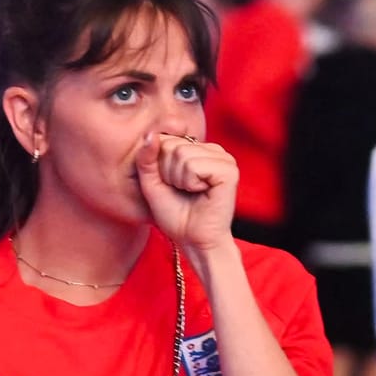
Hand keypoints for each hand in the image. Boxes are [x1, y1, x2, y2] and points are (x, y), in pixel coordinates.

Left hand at [134, 132, 238, 264]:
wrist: (194, 241)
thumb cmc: (176, 216)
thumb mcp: (152, 183)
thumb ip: (146, 158)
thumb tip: (151, 134)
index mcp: (197, 149)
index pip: (164, 139)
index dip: (159, 167)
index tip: (172, 186)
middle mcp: (212, 150)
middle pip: (172, 145)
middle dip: (169, 173)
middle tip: (183, 191)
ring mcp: (223, 158)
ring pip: (182, 154)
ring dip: (179, 180)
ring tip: (192, 193)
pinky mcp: (229, 170)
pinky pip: (194, 165)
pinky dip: (191, 183)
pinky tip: (202, 193)